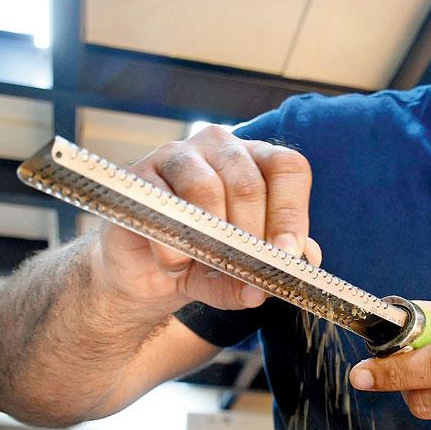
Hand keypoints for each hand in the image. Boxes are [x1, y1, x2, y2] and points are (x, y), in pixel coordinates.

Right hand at [92, 125, 322, 309]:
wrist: (141, 273)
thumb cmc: (199, 261)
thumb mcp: (237, 275)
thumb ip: (260, 275)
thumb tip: (276, 281)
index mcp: (256, 162)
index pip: (288, 168)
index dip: (291, 212)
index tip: (286, 255)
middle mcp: (220, 148)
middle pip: (248, 184)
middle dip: (250, 237)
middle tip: (243, 270)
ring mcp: (177, 155)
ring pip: (207, 188)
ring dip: (210, 240)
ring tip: (203, 266)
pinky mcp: (139, 175)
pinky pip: (164, 206)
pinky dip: (173, 245)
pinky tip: (174, 265)